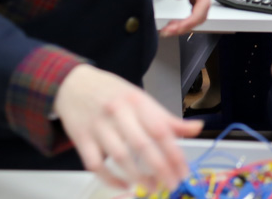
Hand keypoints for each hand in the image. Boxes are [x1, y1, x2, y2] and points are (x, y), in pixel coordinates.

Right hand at [54, 64, 201, 191]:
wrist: (74, 83)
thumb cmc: (113, 93)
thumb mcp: (141, 99)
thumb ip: (167, 118)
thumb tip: (198, 128)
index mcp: (138, 101)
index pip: (160, 130)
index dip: (174, 153)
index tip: (183, 171)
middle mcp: (119, 112)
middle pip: (142, 145)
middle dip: (160, 169)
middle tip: (171, 185)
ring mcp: (98, 126)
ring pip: (120, 157)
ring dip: (138, 177)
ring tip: (152, 188)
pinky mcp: (81, 138)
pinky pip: (95, 164)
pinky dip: (110, 179)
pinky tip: (124, 186)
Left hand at [156, 0, 211, 36]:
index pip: (204, 4)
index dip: (192, 19)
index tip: (178, 27)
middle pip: (202, 12)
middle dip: (187, 25)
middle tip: (168, 31)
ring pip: (198, 12)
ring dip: (186, 23)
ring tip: (169, 29)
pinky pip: (193, 8)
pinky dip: (185, 18)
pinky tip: (175, 21)